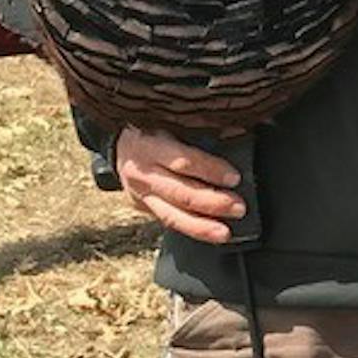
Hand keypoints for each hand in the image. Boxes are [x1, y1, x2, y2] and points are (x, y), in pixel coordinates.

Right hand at [115, 127, 243, 244]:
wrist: (119, 146)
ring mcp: (140, 194)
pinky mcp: (142, 208)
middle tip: (238, 208)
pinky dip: (191, 230)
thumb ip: (200, 131)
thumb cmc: (154, 130)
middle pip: (180, 193)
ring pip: (171, 215)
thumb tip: (237, 134)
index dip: (210, 170)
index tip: (234, 178)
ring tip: (224, 232)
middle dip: (212, 203)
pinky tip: (210, 235)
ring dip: (201, 226)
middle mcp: (143, 174)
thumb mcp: (171, 123)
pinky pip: (168, 222)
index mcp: (151, 146)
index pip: (183, 161)